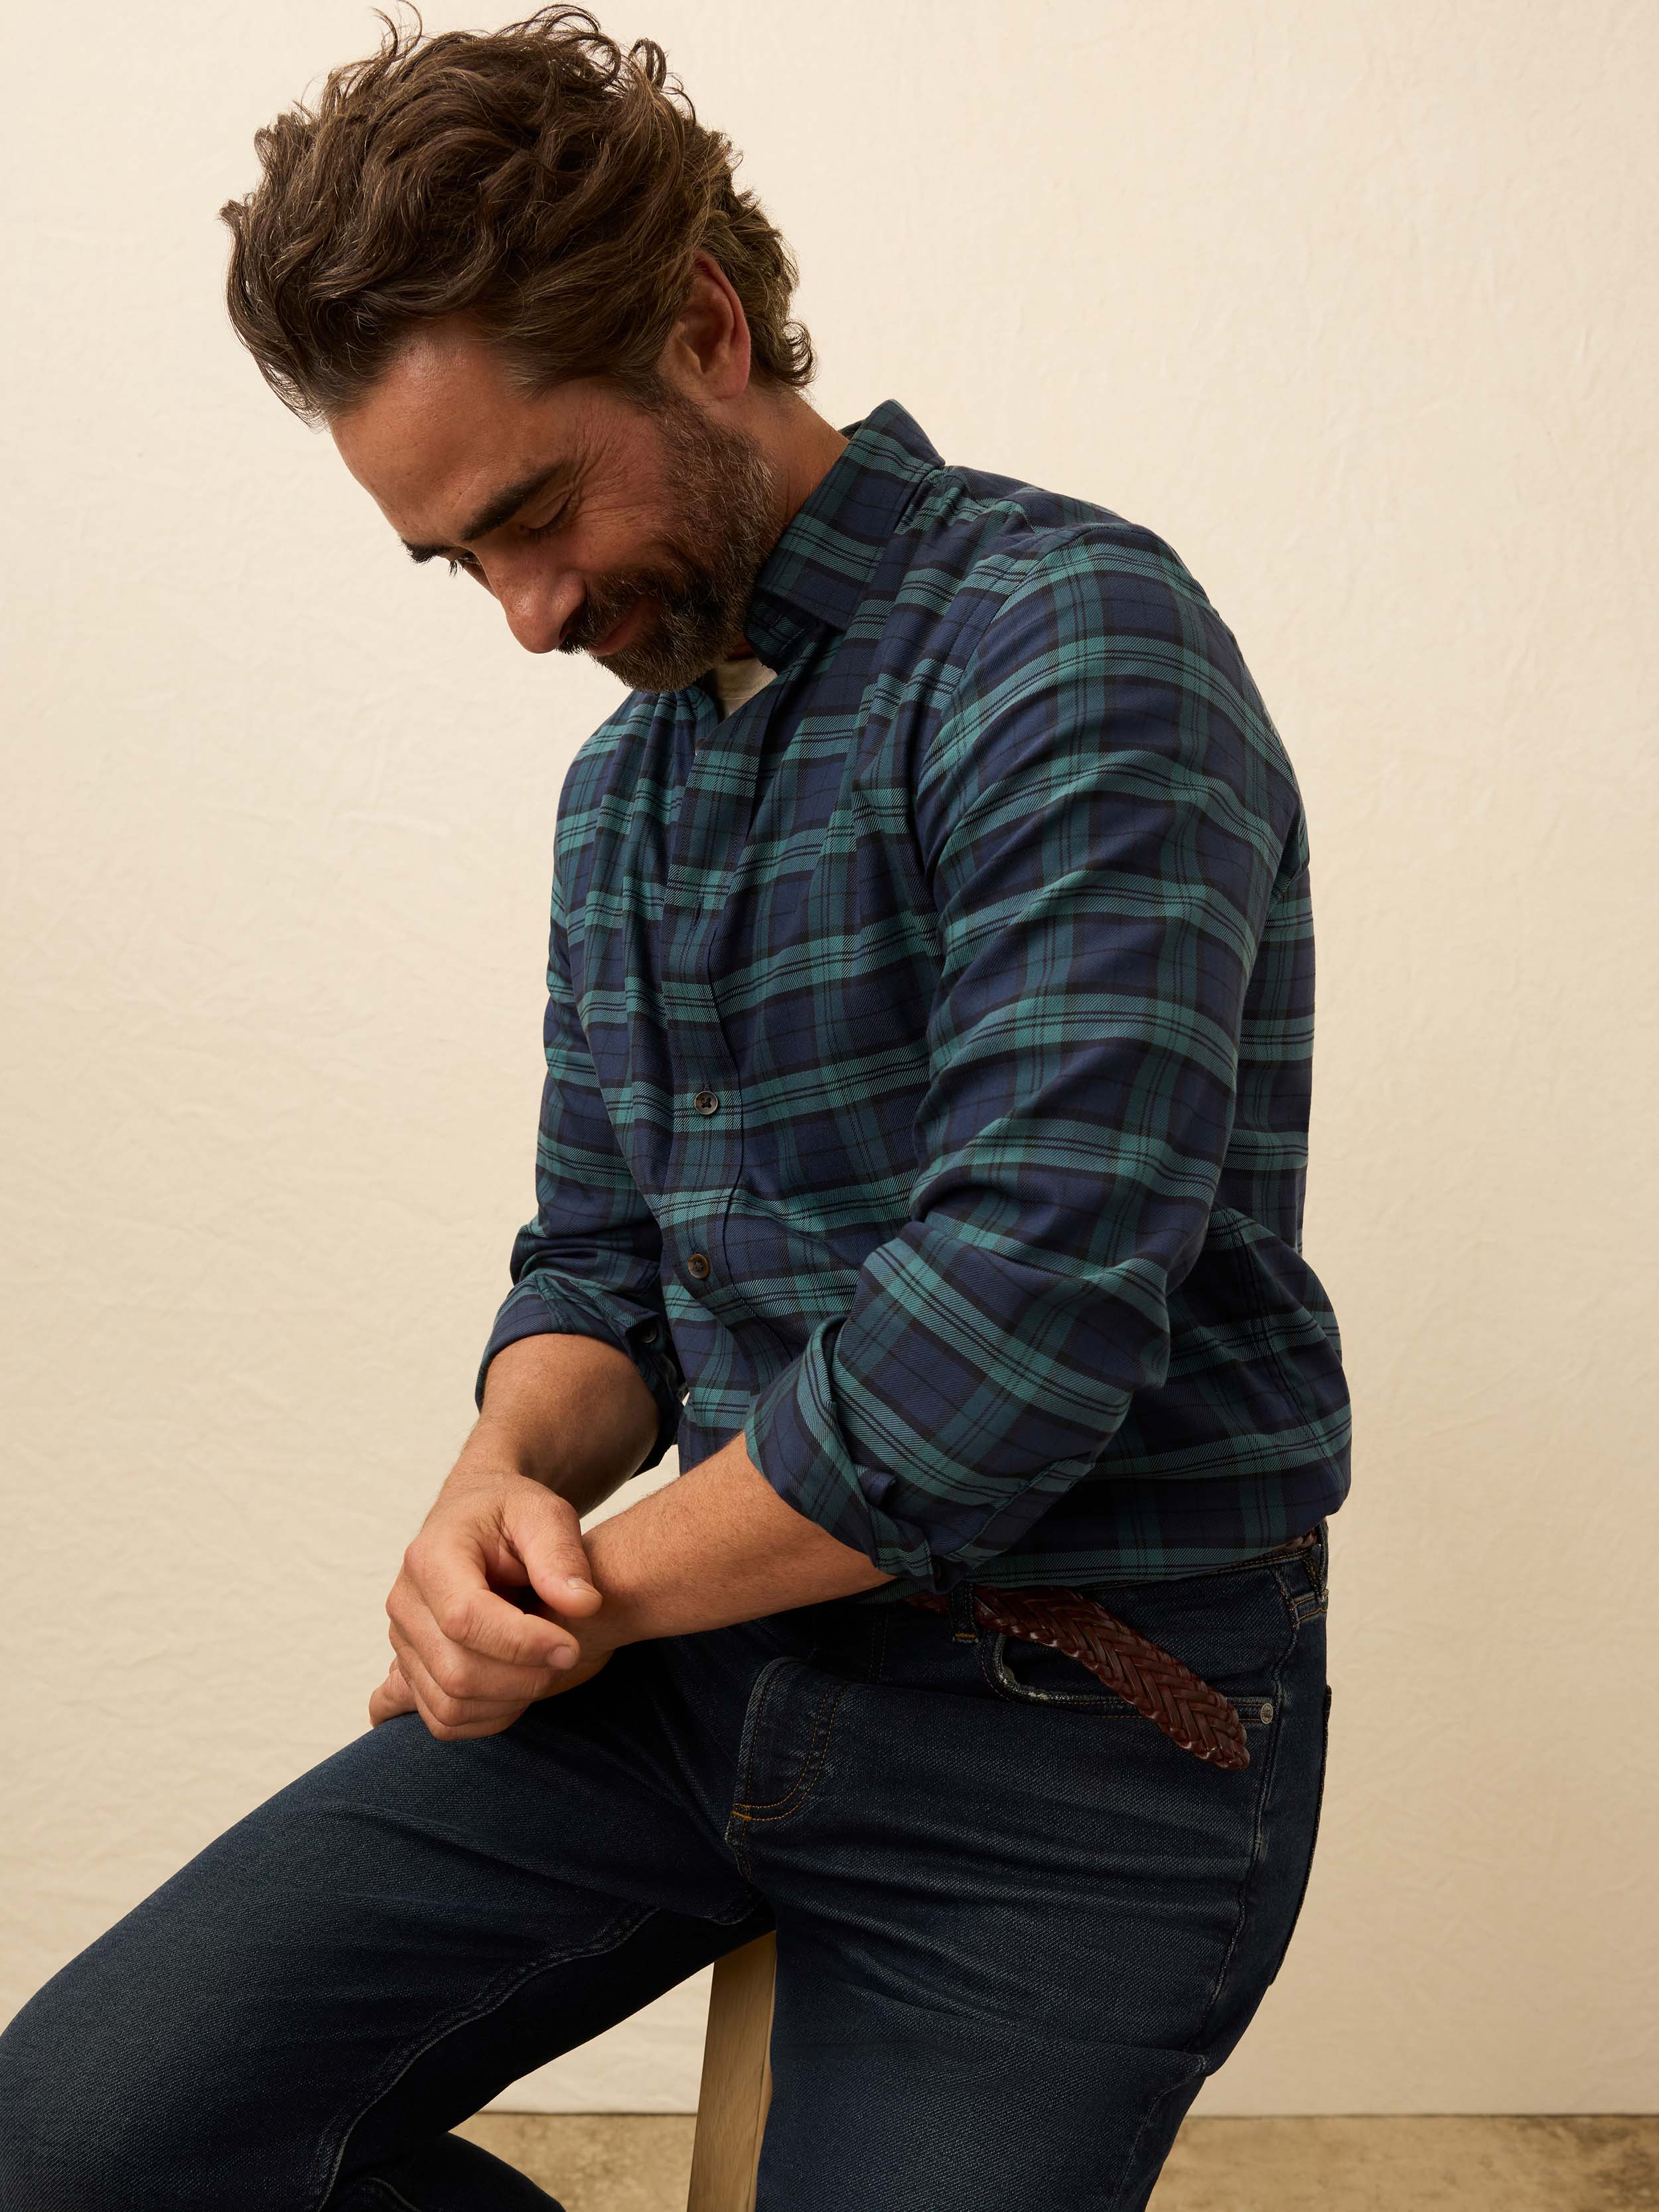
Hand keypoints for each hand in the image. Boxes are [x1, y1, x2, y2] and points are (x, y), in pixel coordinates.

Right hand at [370, 1463, 622, 1739]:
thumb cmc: (511, 1513)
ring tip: (548, 1669)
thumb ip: (562, 1554)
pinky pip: (442, 1719)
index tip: (571, 1645)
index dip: (522, 1643)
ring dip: (510, 1702)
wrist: (475, 1517)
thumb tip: (583, 1605)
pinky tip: (521, 1689)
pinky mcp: (410, 1669)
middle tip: (568, 1656)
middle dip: (523, 1678)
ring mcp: (402, 1641)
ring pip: (449, 1705)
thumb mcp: (544, 1513)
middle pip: (456, 1672)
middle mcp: (405, 1603)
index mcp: (430, 1557)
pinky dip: (488, 1718)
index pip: (465, 1619)